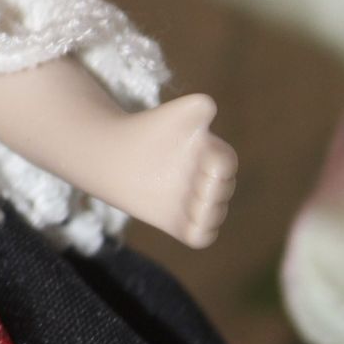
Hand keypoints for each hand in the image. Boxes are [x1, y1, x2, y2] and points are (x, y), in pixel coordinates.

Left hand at [114, 94, 237, 248]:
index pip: (226, 165)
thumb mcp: (174, 114)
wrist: (116, 155)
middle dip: (208, 187)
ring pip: (215, 216)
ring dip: (203, 209)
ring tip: (181, 198)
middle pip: (223, 191)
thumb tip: (208, 107)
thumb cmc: (149, 130)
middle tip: (183, 179)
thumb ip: (196, 106)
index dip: (217, 166)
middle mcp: (209, 180)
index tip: (200, 158)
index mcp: (213, 154)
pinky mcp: (181, 223)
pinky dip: (200, 230)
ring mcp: (196, 202)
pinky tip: (181, 218)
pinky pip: (203, 237)